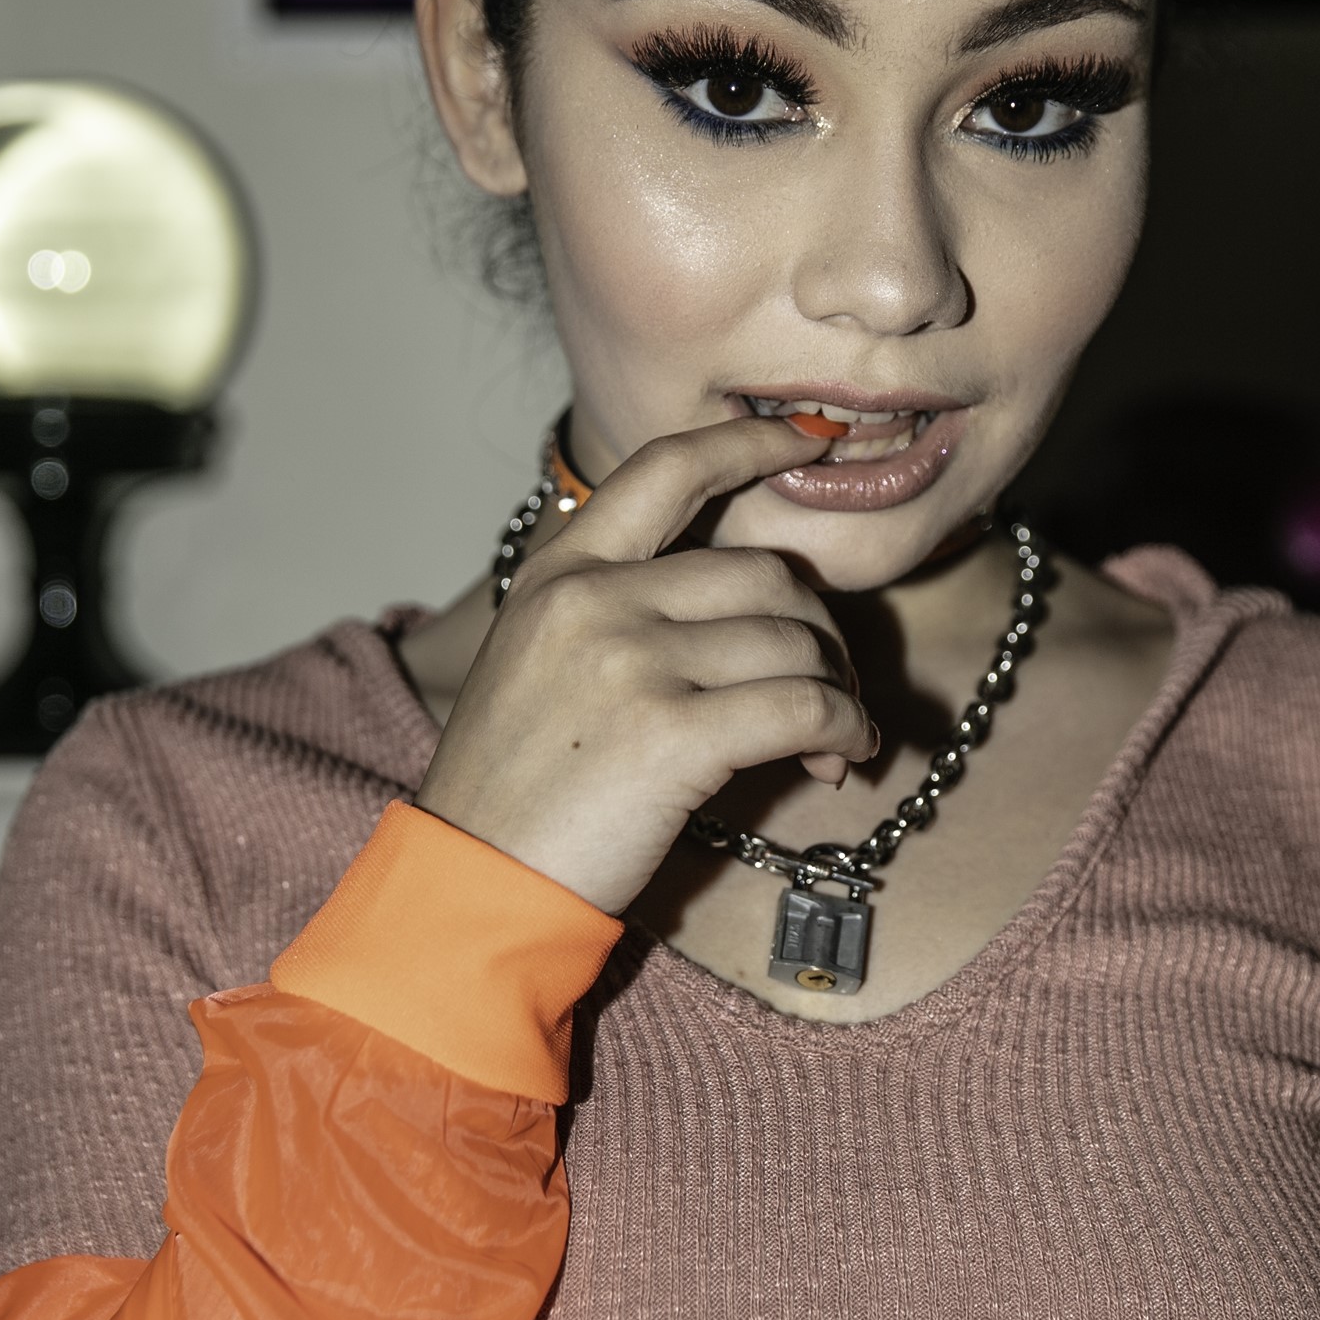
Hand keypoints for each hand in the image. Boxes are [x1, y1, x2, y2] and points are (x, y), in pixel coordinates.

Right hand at [415, 417, 877, 913]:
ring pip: (793, 641)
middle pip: (763, 572)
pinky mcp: (672, 733)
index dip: (748, 443)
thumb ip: (617, 606)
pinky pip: (804, 705)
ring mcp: (631, 662)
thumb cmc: (519, 786)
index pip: (668, 468)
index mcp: (562, 572)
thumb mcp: (541, 660)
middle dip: (819, 630)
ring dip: (836, 691)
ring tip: (833, 740)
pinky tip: (839, 757)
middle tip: (829, 688)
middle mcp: (595, 600)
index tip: (805, 439)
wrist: (475, 880)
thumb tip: (745, 593)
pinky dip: (844, 729)